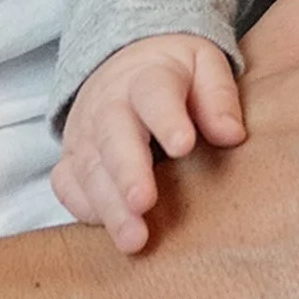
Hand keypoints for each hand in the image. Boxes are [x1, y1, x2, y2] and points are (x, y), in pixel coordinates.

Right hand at [55, 34, 244, 253]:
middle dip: (127, 171)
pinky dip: (83, 206)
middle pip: (113, 135)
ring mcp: (86, 131)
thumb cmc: (174, 72)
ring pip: (89, 167)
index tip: (184, 145)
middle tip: (143, 202)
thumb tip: (231, 134)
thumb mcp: (205, 65)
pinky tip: (106, 227)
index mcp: (148, 76)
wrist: (127, 59)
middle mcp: (110, 103)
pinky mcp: (71, 157)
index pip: (154, 94)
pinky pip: (67, 183)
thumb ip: (218, 96)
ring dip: (109, 205)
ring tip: (133, 238)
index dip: (167, 119)